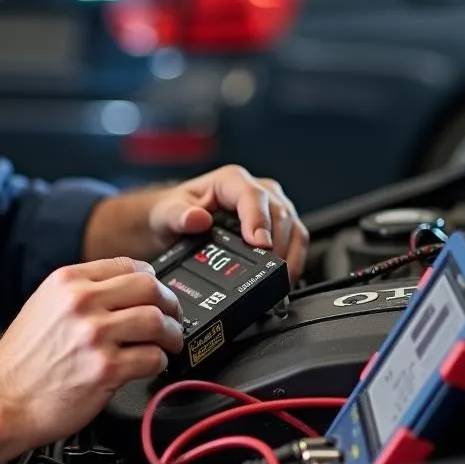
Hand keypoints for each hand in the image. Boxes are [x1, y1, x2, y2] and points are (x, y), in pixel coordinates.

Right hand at [0, 257, 184, 449]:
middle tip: (173, 318)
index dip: (151, 279)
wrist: (0, 401)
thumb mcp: (43, 306)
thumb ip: (79, 292)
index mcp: (67, 281)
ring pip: (157, 321)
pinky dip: (159, 362)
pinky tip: (151, 366)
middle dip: (170, 304)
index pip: (128, 264)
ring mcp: (94, 335)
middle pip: (150, 288)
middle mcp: (81, 302)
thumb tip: (123, 290)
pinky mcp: (105, 370)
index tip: (157, 293)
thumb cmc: (20, 361)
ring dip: (172, 334)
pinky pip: (152, 358)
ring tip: (169, 344)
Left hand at [148, 166, 308, 280]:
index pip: (253, 196)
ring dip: (290, 257)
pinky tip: (283, 280)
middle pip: (279, 214)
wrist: (175, 225)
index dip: (259, 220)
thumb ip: (178, 215)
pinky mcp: (279, 227)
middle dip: (277, 246)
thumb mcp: (167, 214)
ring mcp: (271, 208)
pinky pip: (297, 241)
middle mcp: (256, 191)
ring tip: (279, 282)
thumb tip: (197, 218)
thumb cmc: (174, 214)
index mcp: (230, 181)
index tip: (259, 244)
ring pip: (294, 228)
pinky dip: (293, 262)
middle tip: (268, 274)